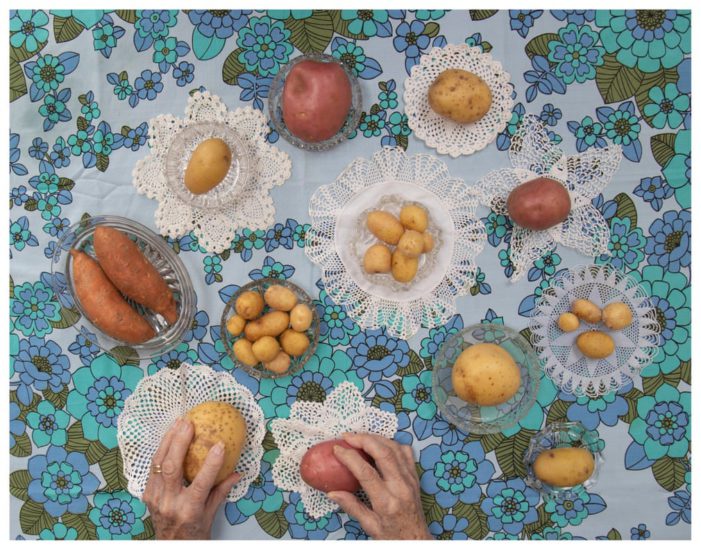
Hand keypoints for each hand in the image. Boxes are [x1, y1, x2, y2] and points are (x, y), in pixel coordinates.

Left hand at [142, 417, 239, 539]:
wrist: (171, 547)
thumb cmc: (195, 532)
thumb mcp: (212, 513)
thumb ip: (222, 489)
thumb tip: (239, 471)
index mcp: (189, 510)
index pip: (201, 483)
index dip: (211, 463)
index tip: (220, 444)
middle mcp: (170, 503)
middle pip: (172, 467)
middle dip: (179, 442)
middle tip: (189, 423)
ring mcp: (155, 498)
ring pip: (158, 464)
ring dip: (168, 440)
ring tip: (178, 423)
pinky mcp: (147, 494)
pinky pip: (153, 468)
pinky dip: (162, 450)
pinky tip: (169, 436)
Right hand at [327, 432, 431, 539]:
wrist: (416, 540)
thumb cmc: (392, 535)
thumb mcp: (369, 526)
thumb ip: (351, 506)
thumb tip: (332, 492)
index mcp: (386, 502)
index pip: (366, 473)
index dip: (350, 457)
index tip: (337, 449)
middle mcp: (401, 487)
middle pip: (383, 453)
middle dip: (364, 440)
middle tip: (347, 436)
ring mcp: (411, 480)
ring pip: (395, 448)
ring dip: (376, 438)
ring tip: (360, 436)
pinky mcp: (415, 476)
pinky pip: (406, 452)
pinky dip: (392, 443)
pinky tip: (380, 444)